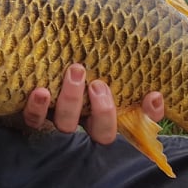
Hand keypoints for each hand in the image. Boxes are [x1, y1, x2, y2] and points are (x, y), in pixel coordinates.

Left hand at [22, 63, 164, 144]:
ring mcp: (58, 119)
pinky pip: (34, 119)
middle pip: (101, 133)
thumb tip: (156, 95)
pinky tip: (41, 91)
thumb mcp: (106, 65)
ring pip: (67, 124)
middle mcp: (84, 121)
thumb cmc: (76, 59)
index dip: (147, 117)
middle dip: (103, 111)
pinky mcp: (33, 115)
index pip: (138, 122)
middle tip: (99, 84)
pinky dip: (37, 108)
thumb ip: (131, 76)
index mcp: (105, 113)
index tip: (152, 96)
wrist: (31, 54)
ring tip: (75, 72)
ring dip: (72, 100)